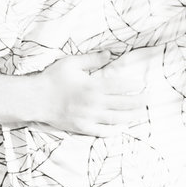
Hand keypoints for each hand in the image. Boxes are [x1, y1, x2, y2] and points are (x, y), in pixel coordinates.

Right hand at [30, 48, 160, 134]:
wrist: (35, 99)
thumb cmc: (52, 78)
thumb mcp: (72, 63)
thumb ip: (92, 59)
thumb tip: (110, 54)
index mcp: (93, 86)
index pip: (121, 86)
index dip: (134, 85)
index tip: (142, 83)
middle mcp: (94, 103)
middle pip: (123, 104)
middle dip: (139, 102)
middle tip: (150, 99)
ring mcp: (88, 117)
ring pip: (116, 119)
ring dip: (132, 117)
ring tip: (142, 114)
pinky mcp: (82, 128)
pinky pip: (102, 132)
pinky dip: (114, 130)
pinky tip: (122, 127)